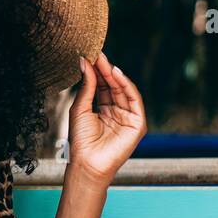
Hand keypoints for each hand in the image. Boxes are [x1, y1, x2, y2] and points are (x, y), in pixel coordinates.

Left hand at [67, 52, 147, 184]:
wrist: (87, 162)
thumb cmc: (80, 140)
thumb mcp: (80, 108)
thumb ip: (87, 86)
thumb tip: (85, 63)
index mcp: (103, 110)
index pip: (102, 86)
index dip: (97, 72)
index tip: (90, 56)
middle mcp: (117, 112)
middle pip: (113, 86)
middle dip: (105, 70)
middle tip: (97, 55)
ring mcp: (128, 118)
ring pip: (123, 91)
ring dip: (114, 75)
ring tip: (104, 61)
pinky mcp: (137, 124)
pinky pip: (133, 100)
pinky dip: (126, 86)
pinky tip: (116, 74)